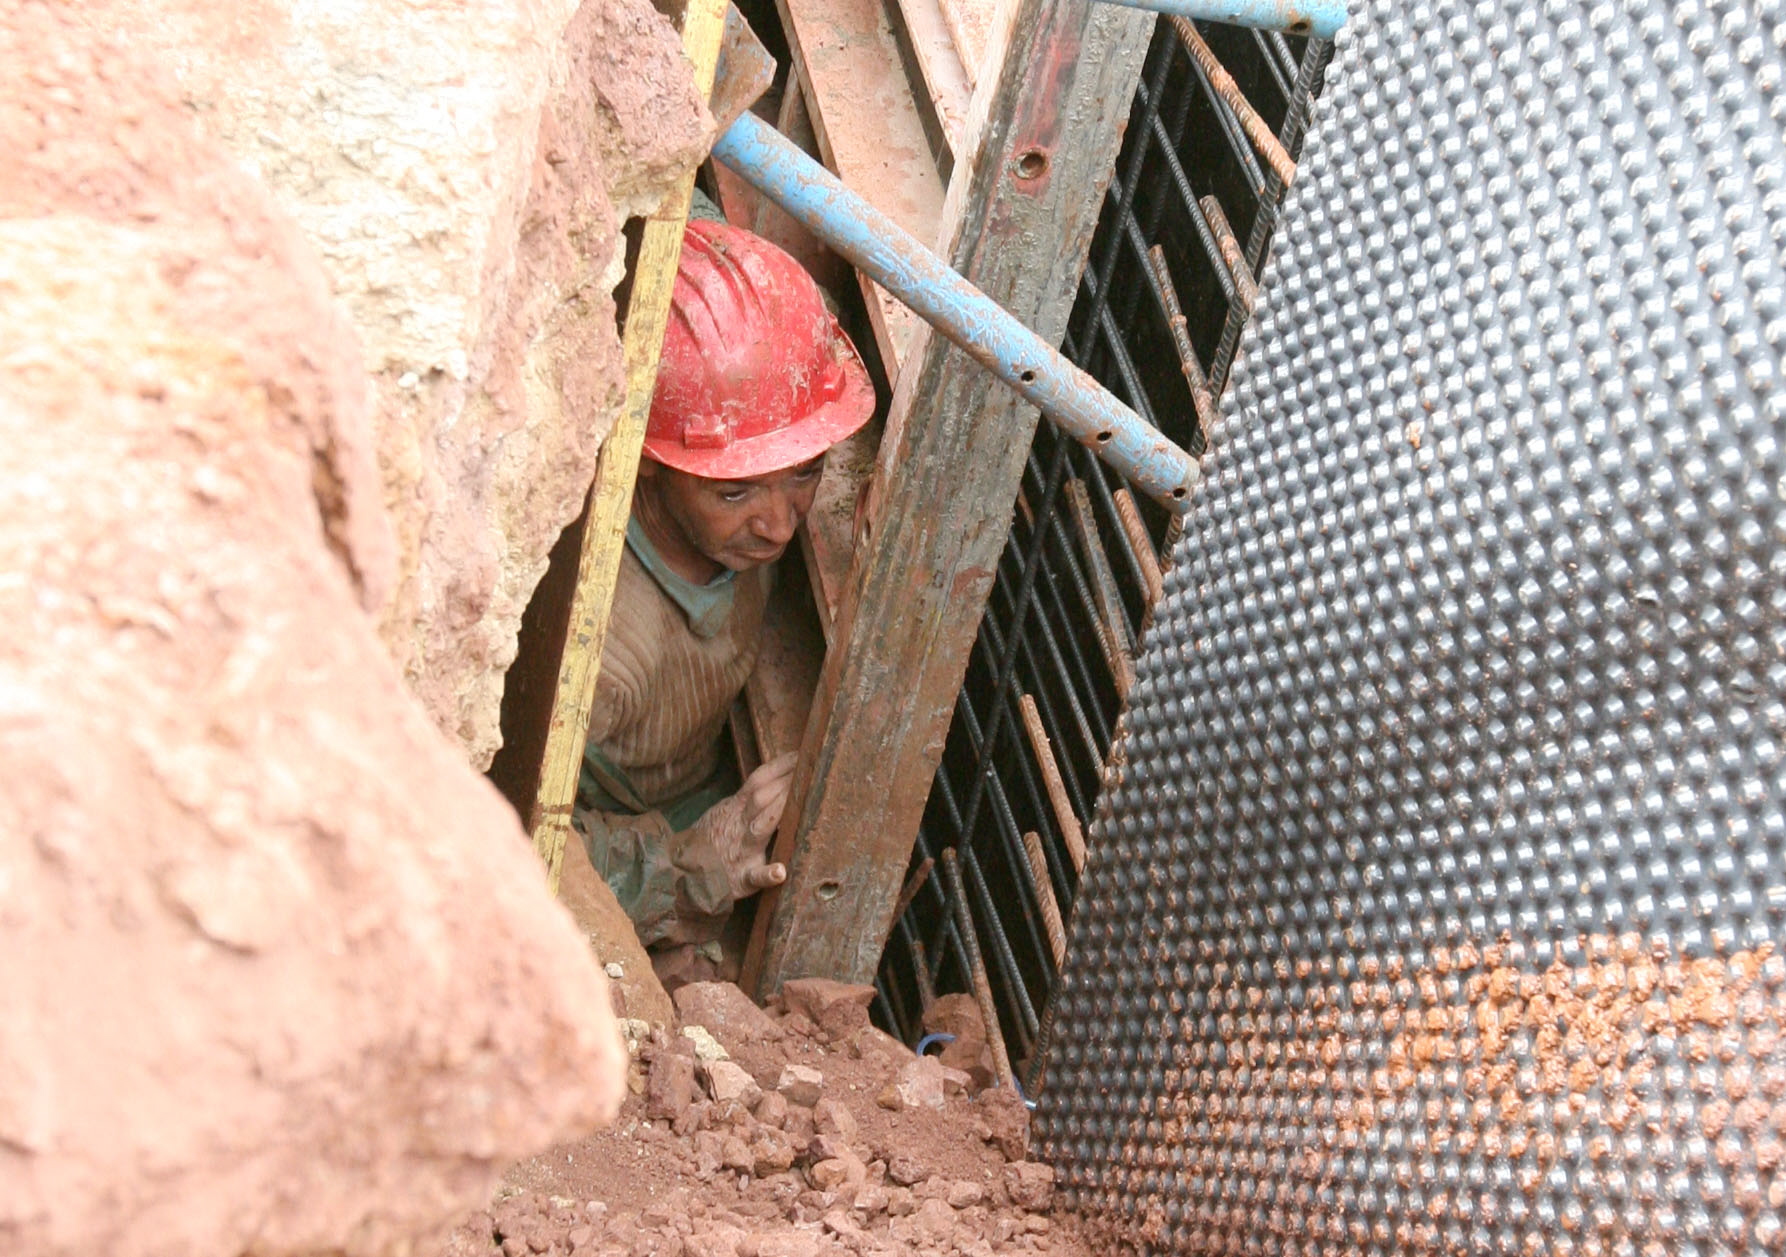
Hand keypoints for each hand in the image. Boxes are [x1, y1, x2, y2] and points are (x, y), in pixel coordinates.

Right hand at [693, 752, 795, 900]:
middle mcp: (741, 826)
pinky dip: (768, 874)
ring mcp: (742, 852)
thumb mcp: (725, 812)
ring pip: (759, 830)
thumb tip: (777, 780)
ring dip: (777, 814)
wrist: (685, 873)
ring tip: (800, 802)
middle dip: (785, 784)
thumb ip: (748, 800)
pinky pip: (755, 877)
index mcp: (736, 809)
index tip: (802, 753)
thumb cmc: (712, 840)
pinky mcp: (743, 880)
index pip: (759, 781)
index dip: (779, 766)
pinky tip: (781, 872)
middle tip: (811, 771)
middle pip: (761, 799)